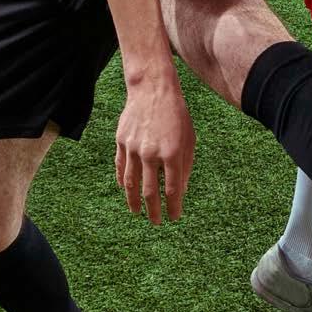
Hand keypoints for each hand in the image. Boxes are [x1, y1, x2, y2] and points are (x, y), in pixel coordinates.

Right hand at [114, 66, 194, 223]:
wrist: (153, 89)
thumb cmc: (177, 113)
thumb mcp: (190, 138)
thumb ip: (186, 165)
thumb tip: (181, 191)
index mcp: (172, 153)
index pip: (172, 189)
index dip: (173, 207)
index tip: (174, 217)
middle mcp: (151, 153)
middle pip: (150, 192)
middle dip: (154, 211)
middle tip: (157, 222)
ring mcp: (133, 148)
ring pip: (131, 184)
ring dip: (134, 202)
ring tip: (137, 212)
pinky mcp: (121, 142)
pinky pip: (121, 168)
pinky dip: (123, 182)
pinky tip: (126, 191)